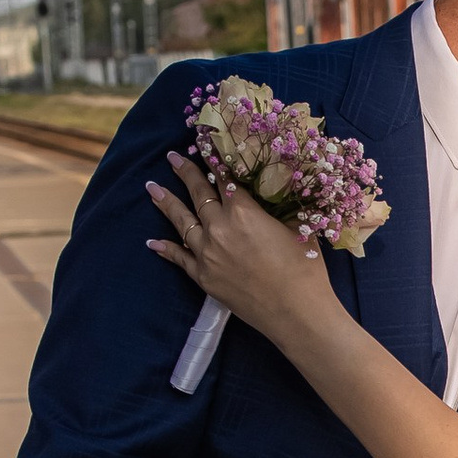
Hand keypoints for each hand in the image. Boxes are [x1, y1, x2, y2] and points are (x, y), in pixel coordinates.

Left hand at [146, 154, 336, 346]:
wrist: (296, 312)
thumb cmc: (305, 269)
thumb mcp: (296, 227)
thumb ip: (278, 208)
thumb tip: (275, 194)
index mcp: (243, 211)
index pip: (224, 178)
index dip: (214, 160)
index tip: (204, 145)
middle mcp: (219, 228)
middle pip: (198, 194)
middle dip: (185, 173)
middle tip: (172, 158)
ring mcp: (207, 254)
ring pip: (182, 222)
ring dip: (166, 203)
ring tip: (152, 188)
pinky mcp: (204, 277)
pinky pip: (180, 258)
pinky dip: (166, 249)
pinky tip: (153, 242)